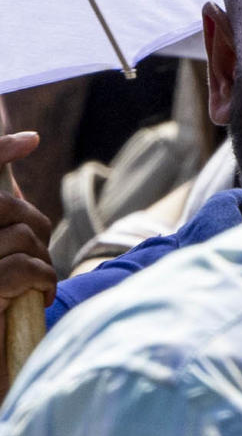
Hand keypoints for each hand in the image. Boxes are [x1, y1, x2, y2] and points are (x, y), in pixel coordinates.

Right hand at [1, 132, 50, 305]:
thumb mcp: (3, 251)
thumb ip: (6, 214)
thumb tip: (27, 144)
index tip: (30, 140)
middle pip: (3, 206)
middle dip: (35, 224)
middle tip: (39, 251)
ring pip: (19, 236)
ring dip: (42, 258)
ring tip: (36, 280)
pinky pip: (22, 268)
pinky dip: (43, 279)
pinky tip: (40, 295)